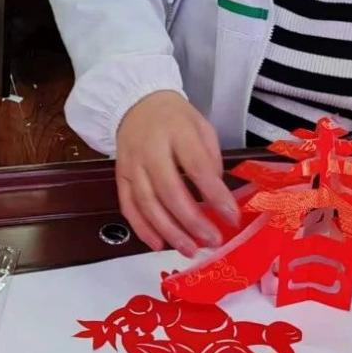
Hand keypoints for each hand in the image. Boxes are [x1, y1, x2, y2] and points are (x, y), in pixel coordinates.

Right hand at [115, 91, 239, 255]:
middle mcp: (150, 149)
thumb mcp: (201, 127)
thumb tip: (215, 196)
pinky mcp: (120, 176)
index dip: (215, 195)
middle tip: (212, 240)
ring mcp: (132, 164)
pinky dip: (142, 228)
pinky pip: (128, 206)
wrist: (135, 102)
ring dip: (169, 231)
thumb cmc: (175, 118)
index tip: (231, 217)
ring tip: (189, 249)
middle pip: (169, 190)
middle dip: (192, 220)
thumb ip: (210, 159)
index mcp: (177, 132)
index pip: (197, 167)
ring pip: (147, 203)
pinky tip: (159, 244)